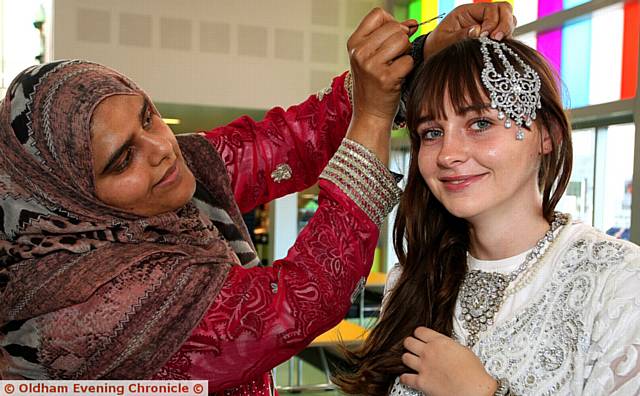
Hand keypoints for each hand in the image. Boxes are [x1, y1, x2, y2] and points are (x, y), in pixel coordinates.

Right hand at [347, 8, 415, 127]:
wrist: (369, 115)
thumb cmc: (373, 85)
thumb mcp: (371, 57)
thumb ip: (389, 36)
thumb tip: (412, 23)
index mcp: (354, 43)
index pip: (378, 14)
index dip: (391, 23)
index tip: (391, 38)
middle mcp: (360, 52)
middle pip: (395, 27)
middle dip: (401, 41)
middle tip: (393, 59)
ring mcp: (371, 65)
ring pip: (403, 41)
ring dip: (405, 53)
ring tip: (395, 67)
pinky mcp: (385, 78)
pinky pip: (408, 61)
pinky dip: (408, 69)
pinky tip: (398, 78)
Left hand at [401, 327, 497, 395]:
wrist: (473, 390)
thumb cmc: (473, 373)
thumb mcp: (463, 350)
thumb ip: (449, 345)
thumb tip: (446, 346)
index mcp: (440, 342)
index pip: (420, 331)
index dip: (419, 333)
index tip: (419, 335)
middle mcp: (429, 352)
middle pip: (409, 342)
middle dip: (410, 344)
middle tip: (412, 347)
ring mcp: (423, 367)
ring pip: (405, 358)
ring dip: (407, 359)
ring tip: (410, 360)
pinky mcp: (421, 382)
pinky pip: (405, 378)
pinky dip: (404, 378)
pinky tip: (407, 377)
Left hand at [424, 1, 515, 58]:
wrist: (432, 55)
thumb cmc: (436, 47)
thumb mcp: (444, 42)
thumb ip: (460, 36)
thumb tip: (478, 31)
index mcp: (466, 11)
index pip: (491, 8)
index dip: (492, 22)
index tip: (485, 37)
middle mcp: (478, 15)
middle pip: (504, 10)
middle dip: (505, 24)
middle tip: (496, 39)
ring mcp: (486, 24)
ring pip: (508, 20)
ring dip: (507, 31)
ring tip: (498, 45)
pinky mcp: (489, 36)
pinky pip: (504, 33)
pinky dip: (505, 40)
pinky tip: (497, 49)